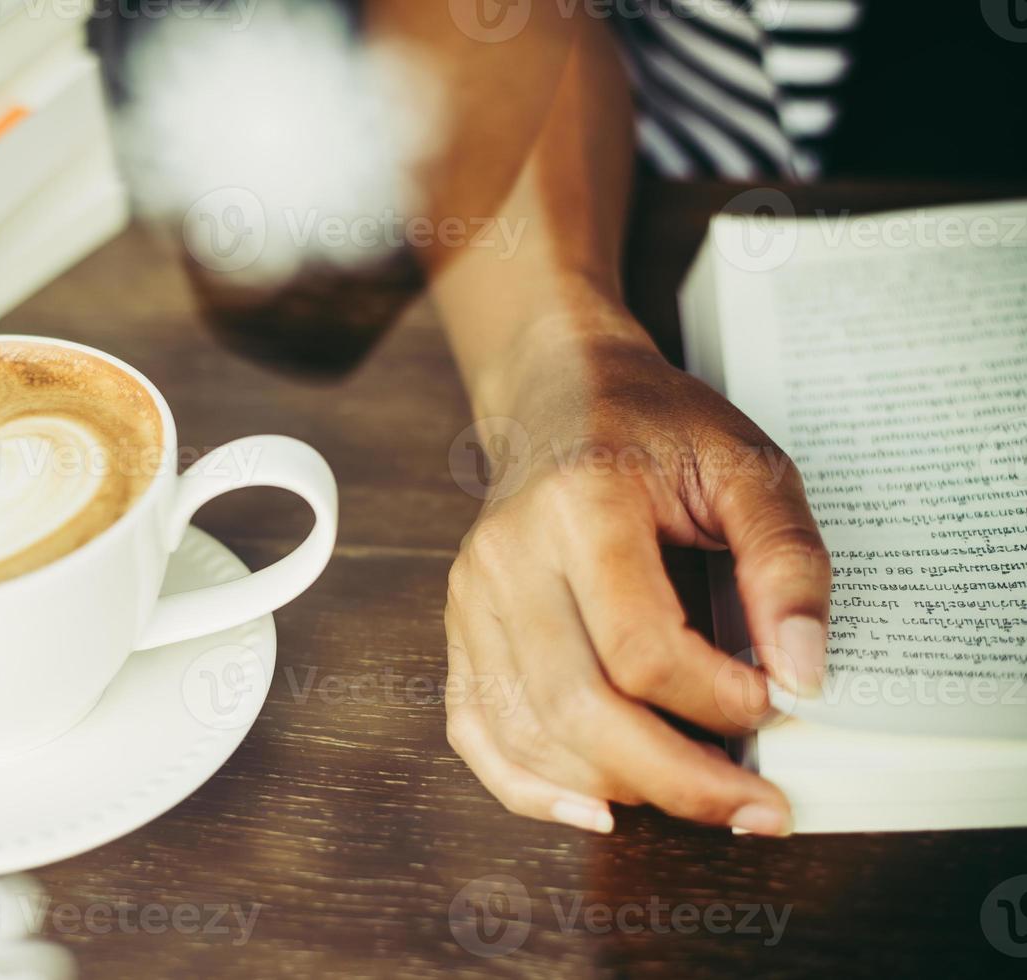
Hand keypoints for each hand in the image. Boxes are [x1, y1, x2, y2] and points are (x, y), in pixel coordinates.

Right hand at [444, 325, 829, 834]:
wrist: (558, 394)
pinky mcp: (459, 625)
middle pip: (576, 708)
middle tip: (752, 806)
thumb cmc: (657, 428)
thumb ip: (786, 561)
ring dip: (619, 787)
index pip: (642, 647)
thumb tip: (803, 674)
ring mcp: (472, 596)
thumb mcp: (746, 465)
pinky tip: (594, 806)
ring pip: (528, 732)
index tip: (774, 701)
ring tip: (697, 794)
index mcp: (581, 505)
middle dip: (676, 778)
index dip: (717, 699)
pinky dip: (529, 787)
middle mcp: (508, 556)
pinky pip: (476, 729)